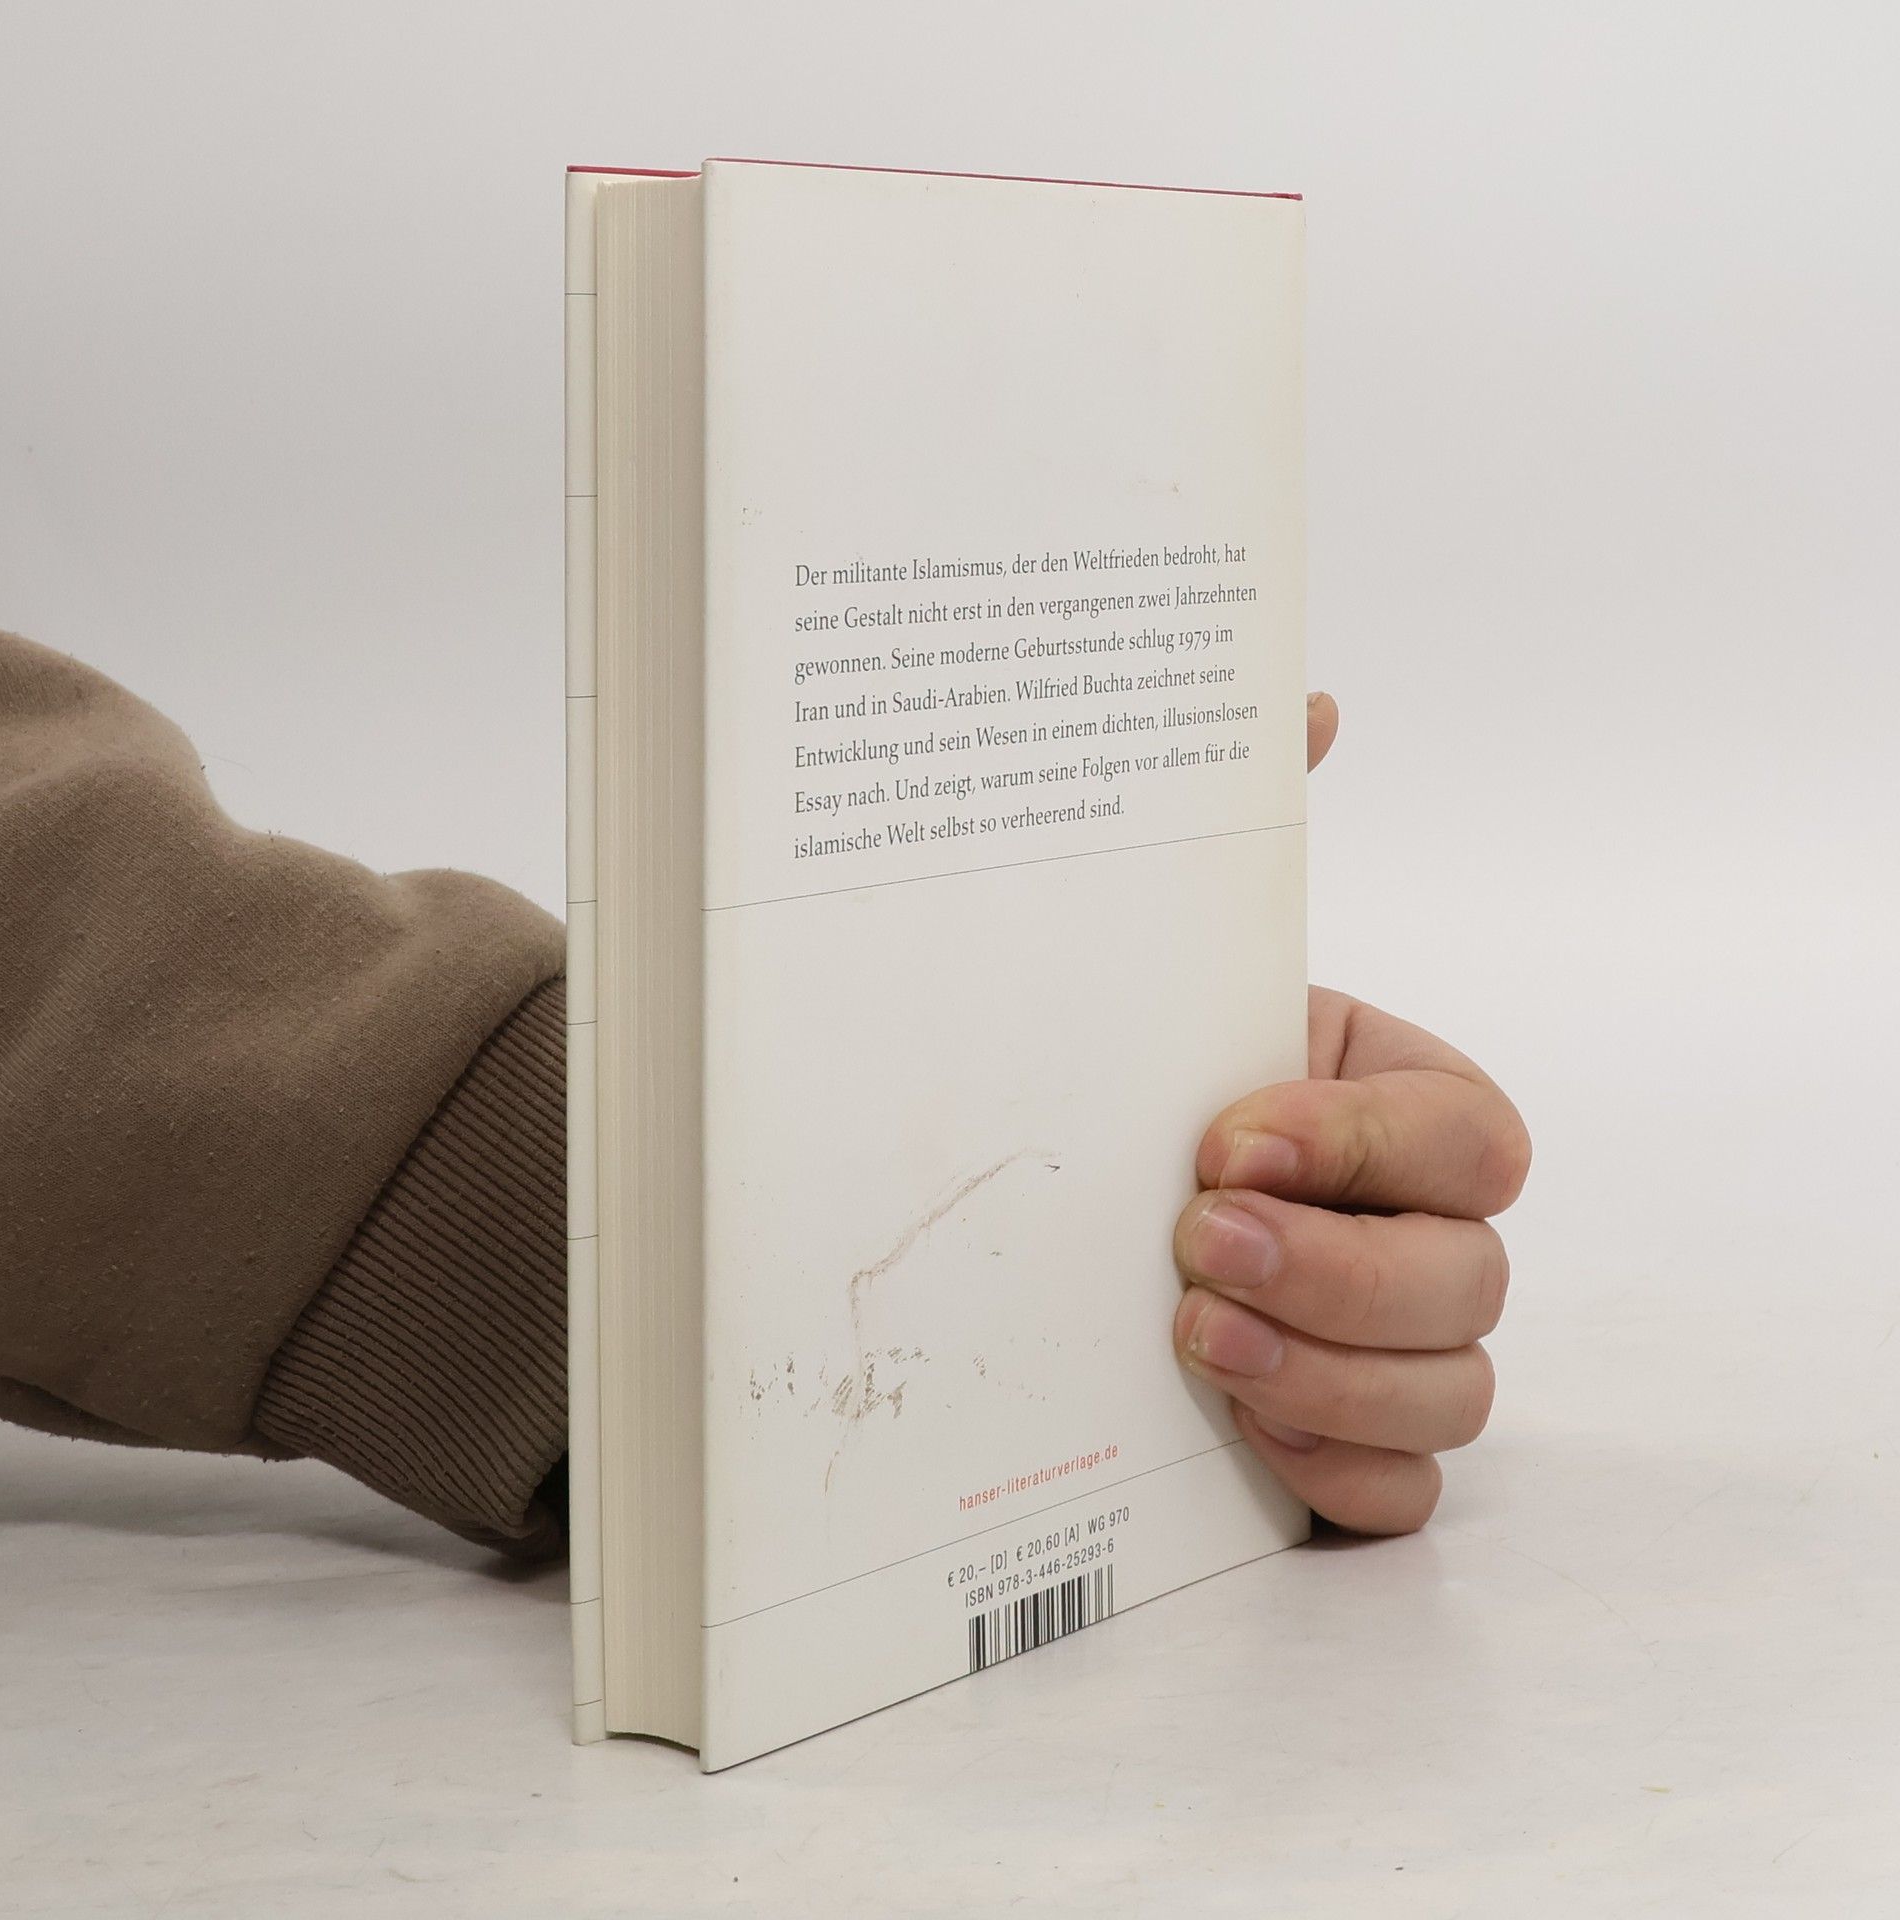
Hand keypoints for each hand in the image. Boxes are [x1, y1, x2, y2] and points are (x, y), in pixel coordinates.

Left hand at [1168, 694, 1530, 1532]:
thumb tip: (1307, 695)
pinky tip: (1236, 1433)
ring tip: (1189, 1337)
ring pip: (1455, 1392)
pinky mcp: (1343, 1446)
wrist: (1062, 1197)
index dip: (1368, 1144)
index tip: (1222, 1138)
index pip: (1472, 1135)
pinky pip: (1400, 1494)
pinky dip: (1337, 1469)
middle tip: (1193, 1243)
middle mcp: (1420, 1228)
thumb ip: (1246, 829)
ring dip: (1330, 1373)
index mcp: (1401, 1106)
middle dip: (1338, 1268)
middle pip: (1474, 1278)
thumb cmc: (1137, 1072)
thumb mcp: (1172, 958)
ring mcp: (1392, 1346)